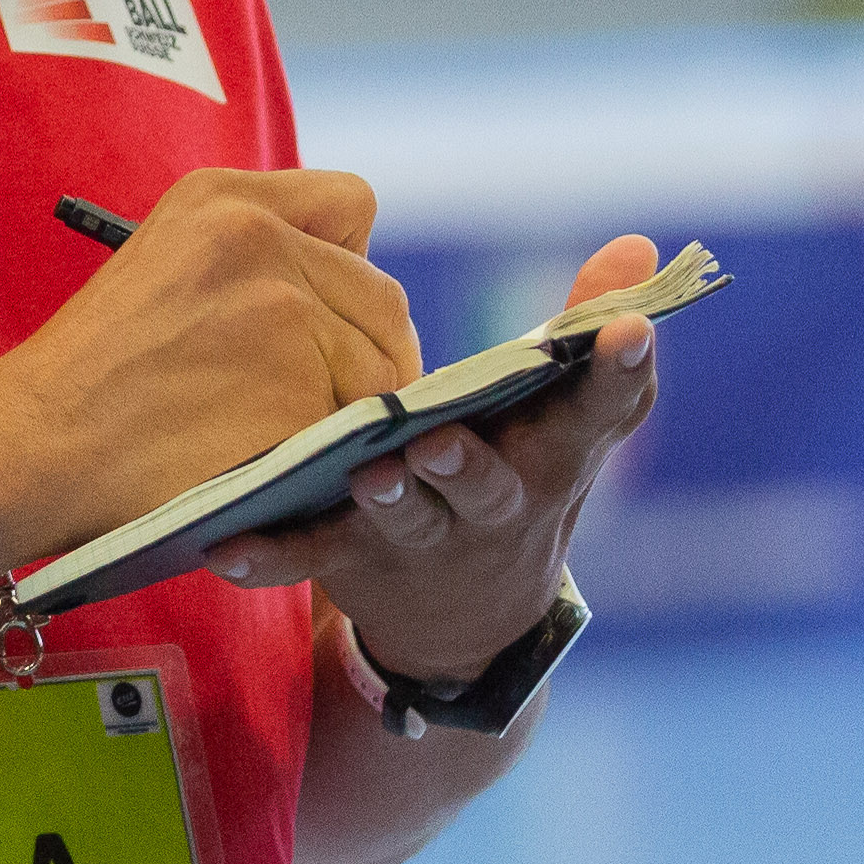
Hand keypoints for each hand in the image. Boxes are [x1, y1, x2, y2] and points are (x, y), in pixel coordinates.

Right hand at [0, 168, 421, 552]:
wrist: (28, 448)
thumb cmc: (90, 378)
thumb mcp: (160, 262)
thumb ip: (251, 256)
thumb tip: (346, 295)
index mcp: (223, 199)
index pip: (354, 205)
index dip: (350, 267)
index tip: (328, 316)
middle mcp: (260, 239)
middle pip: (383, 296)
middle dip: (370, 354)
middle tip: (332, 402)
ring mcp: (284, 316)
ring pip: (381, 368)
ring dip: (351, 412)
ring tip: (288, 440)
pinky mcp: (298, 393)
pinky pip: (358, 432)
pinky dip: (333, 462)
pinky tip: (280, 470)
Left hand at [207, 233, 665, 683]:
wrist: (471, 619)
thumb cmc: (524, 475)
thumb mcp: (571, 416)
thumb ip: (593, 328)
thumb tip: (636, 243)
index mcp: (552, 457)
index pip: (598, 411)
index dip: (618, 371)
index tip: (631, 332)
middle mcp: (491, 505)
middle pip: (486, 486)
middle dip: (467, 466)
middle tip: (441, 441)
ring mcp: (419, 537)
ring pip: (403, 520)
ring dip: (387, 500)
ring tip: (366, 475)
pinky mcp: (351, 556)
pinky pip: (306, 554)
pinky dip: (269, 553)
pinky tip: (227, 545)